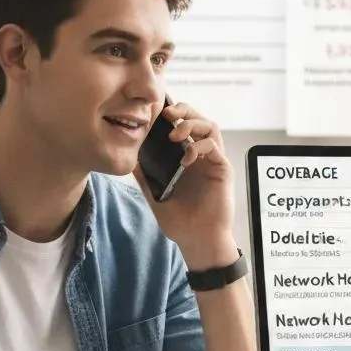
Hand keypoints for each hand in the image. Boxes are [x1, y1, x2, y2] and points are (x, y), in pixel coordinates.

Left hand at [133, 102, 235, 262]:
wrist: (198, 241)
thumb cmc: (180, 220)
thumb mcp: (154, 192)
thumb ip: (144, 173)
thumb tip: (128, 152)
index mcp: (185, 156)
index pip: (182, 124)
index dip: (171, 113)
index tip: (154, 112)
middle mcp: (201, 155)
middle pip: (198, 118)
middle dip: (183, 109)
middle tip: (166, 113)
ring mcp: (213, 161)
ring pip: (210, 127)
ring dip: (192, 124)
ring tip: (175, 134)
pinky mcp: (223, 170)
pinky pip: (215, 147)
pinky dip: (200, 146)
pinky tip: (186, 158)